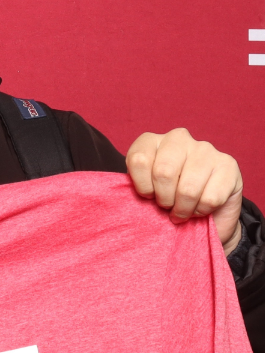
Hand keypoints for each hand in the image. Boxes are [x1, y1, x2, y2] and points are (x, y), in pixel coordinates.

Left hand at [127, 128, 243, 254]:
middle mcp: (178, 138)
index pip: (139, 159)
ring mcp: (205, 149)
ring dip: (183, 208)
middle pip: (164, 172)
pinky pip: (210, 197)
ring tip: (182, 211)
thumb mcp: (144, 192)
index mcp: (151, 141)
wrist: (201, 214)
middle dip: (164, 199)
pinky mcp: (228, 165)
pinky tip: (201, 207)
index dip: (142, 187)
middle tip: (167, 206)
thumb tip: (125, 199)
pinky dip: (202, 210)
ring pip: (188, 188)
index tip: (148, 196)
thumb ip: (133, 188)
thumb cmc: (167, 200)